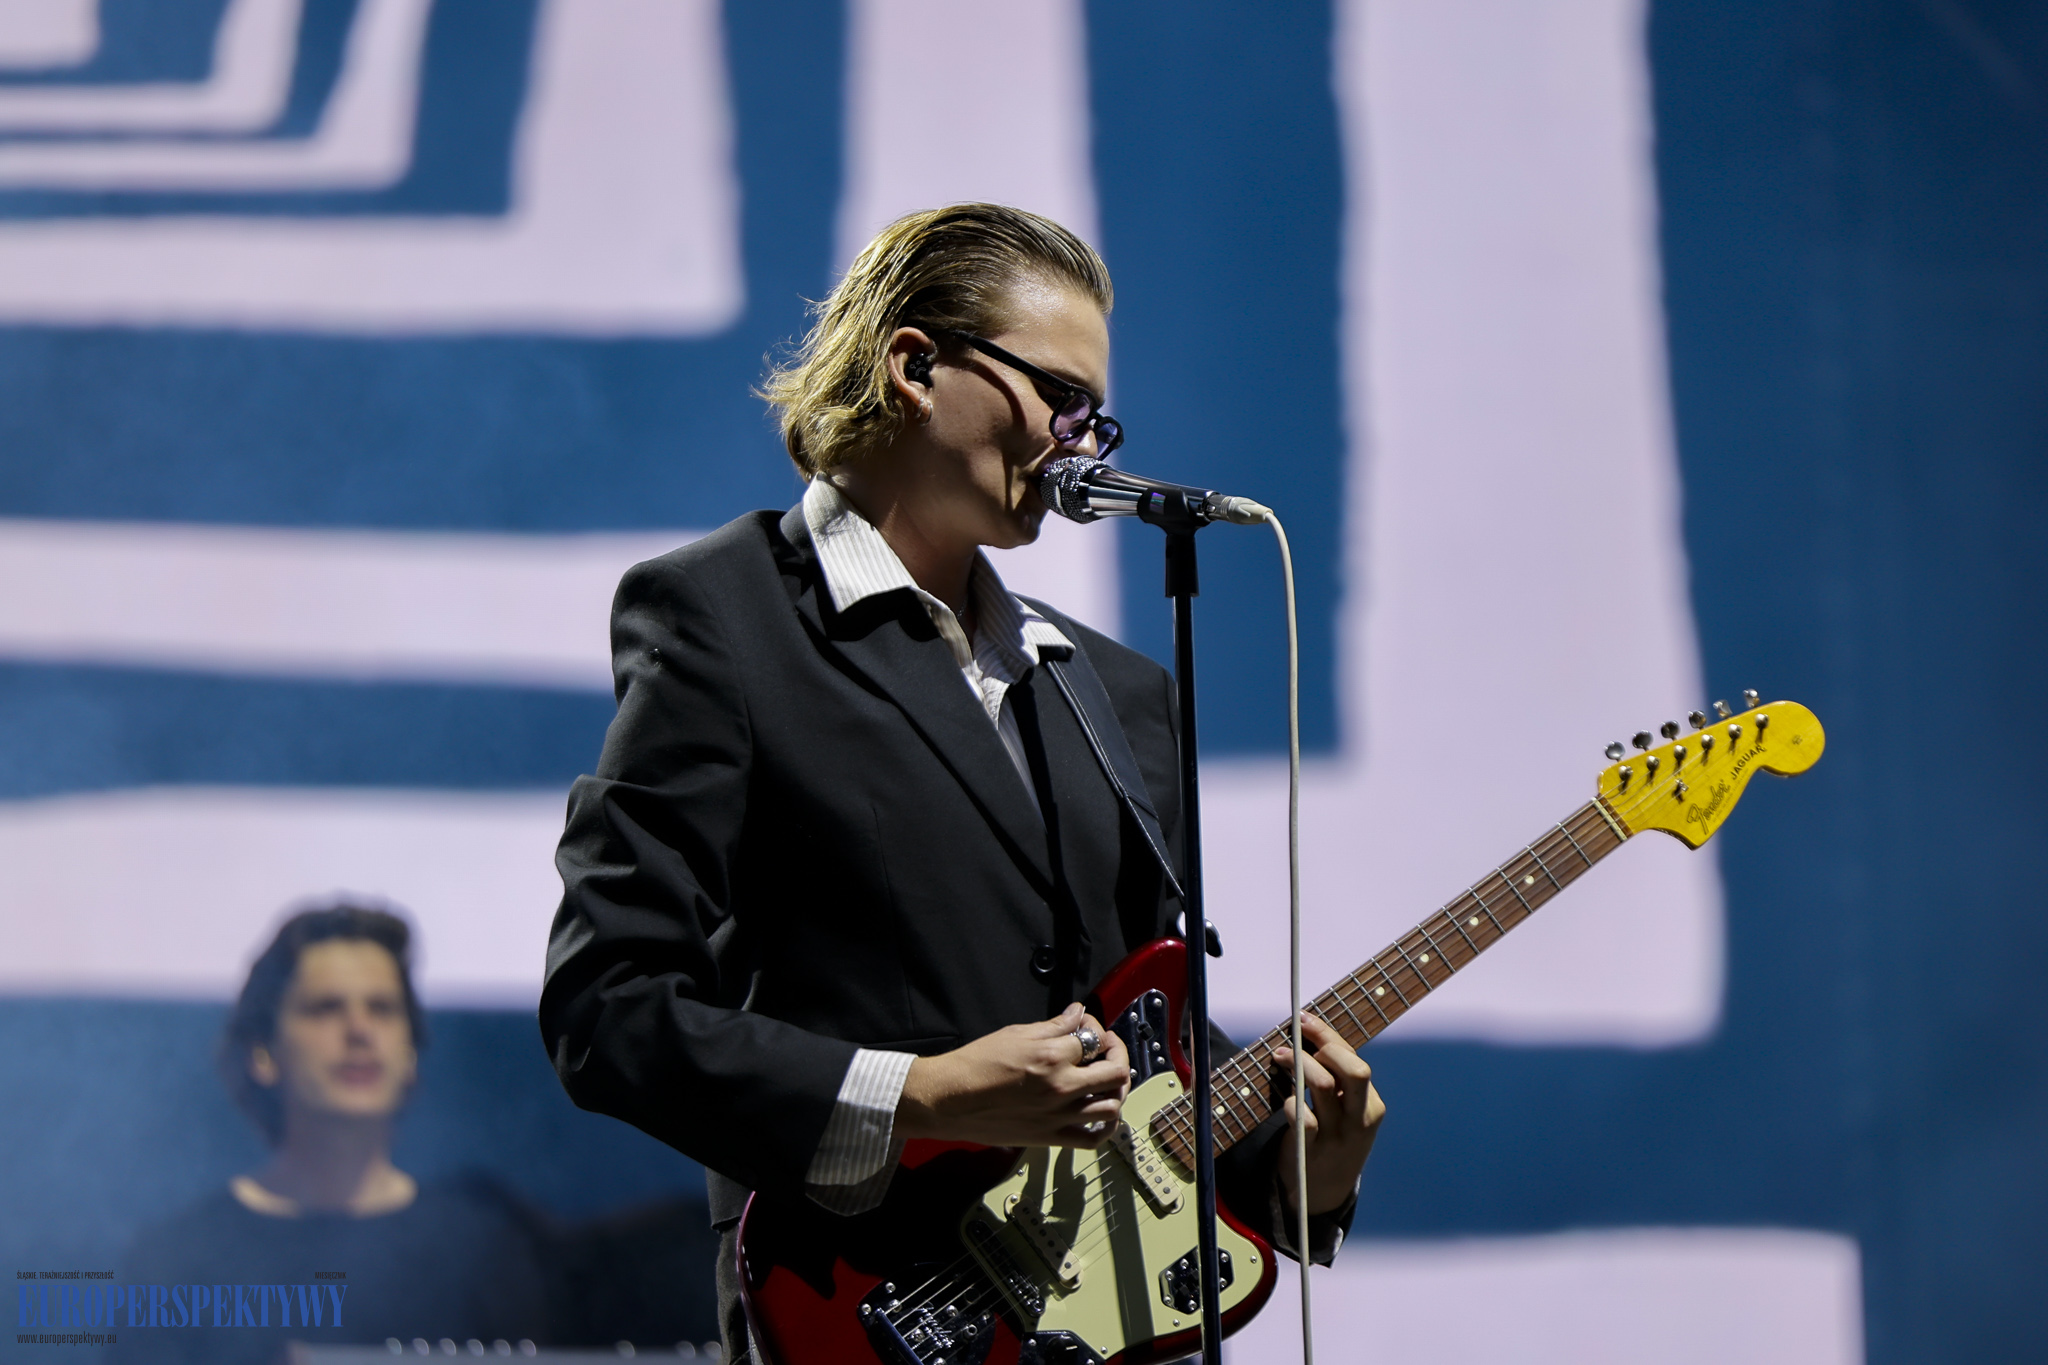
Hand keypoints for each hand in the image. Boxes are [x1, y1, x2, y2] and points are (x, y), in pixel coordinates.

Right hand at [897, 1003, 1130, 1148]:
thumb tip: (1076, 1014)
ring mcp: (1058, 1116)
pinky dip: (1105, 1127)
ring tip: (1107, 1079)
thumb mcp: (1014, 1034)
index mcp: (1051, 1056)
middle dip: (1117, 1053)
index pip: (1092, 1038)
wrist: (948, 1100)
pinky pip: (1092, 1139)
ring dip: (1116, 1089)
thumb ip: (1053, 1026)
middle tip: (1107, 1048)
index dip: (1093, 1026)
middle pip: (1114, 1071)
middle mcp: (1061, 1087)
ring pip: (1111, 1106)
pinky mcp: (1050, 1138)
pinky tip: (1102, 1114)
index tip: (1084, 1025)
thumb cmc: (974, 1065)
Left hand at [1273, 1013, 1386, 1215]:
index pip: (1356, 1061)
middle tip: (1297, 1040)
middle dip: (1325, 1046)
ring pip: (1325, 1087)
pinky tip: (1285, 1098)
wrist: (1324, 1192)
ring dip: (1300, 1065)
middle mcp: (1359, 1120)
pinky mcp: (1313, 1151)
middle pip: (1355, 1071)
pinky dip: (1290, 1101)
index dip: (1328, 1036)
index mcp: (1371, 1106)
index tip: (1304, 1019)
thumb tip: (1309, 1034)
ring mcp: (1338, 1137)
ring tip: (1281, 1057)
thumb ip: (1336, 1080)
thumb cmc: (1332, 1139)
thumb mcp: (1347, 1113)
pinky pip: (1304, 1117)